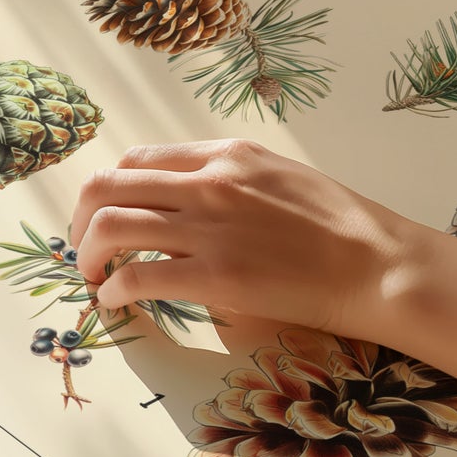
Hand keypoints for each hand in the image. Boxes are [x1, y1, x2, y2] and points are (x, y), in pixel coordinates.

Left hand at [68, 139, 421, 335]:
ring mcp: (208, 227)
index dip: (110, 190)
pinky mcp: (213, 275)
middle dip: (81, 219)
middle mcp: (208, 181)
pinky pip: (136, 277)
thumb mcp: (279, 176)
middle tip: (83, 247)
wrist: (375, 262)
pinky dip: (113, 290)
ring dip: (88, 254)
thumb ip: (230, 180)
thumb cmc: (339, 225)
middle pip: (108, 186)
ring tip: (93, 276)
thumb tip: (188, 203)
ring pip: (109, 226)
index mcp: (225, 154)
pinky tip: (116, 301)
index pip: (138, 159)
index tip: (105, 215)